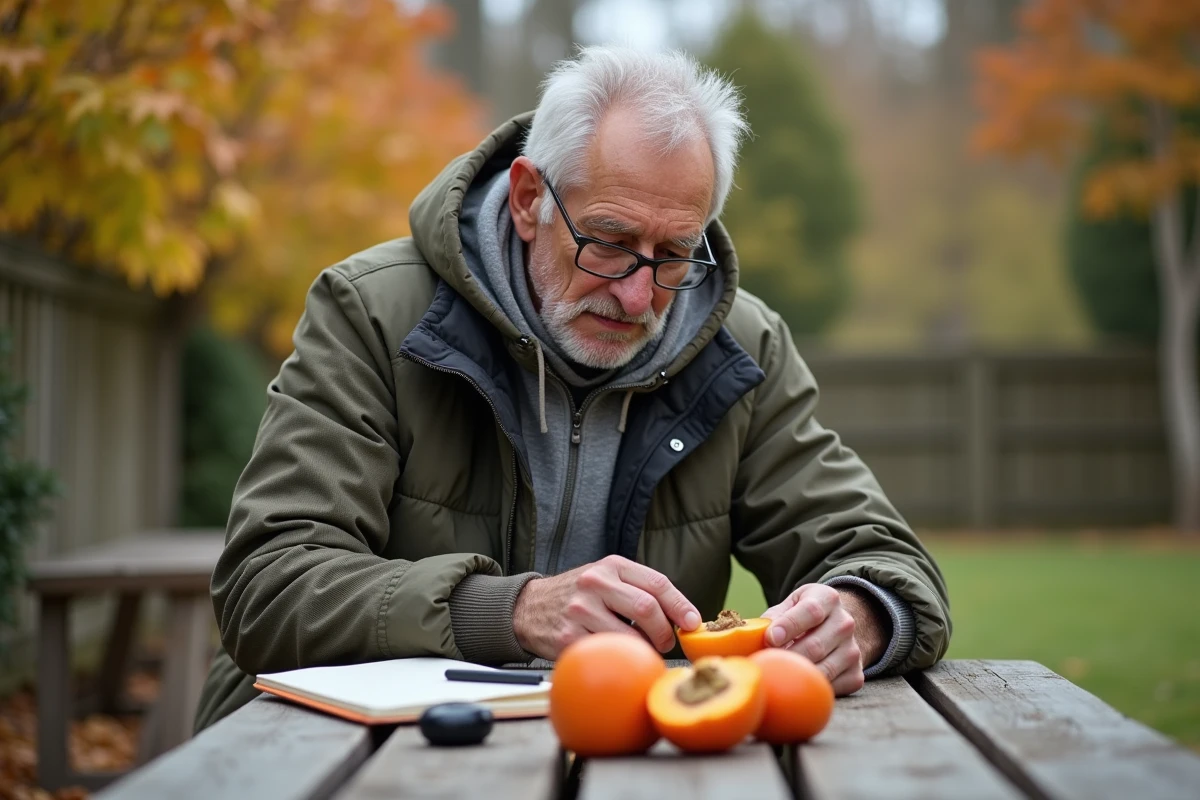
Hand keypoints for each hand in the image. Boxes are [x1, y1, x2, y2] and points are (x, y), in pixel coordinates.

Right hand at [512, 556, 701, 658]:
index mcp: (611, 567)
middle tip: (666, 643)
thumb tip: (682, 618)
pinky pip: (606, 654)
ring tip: (643, 652)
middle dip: (665, 631)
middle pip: (646, 608)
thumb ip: (638, 590)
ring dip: (644, 650)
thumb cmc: (579, 596)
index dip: (680, 605)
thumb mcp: (605, 579)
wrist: (528, 607)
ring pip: (629, 637)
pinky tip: (620, 660)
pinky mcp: (567, 637)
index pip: (656, 583)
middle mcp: (595, 583)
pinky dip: (620, 661)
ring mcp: (579, 610)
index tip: (692, 623)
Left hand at [761, 583, 887, 695]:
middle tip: (765, 664)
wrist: (835, 626)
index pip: (810, 611)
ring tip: (776, 676)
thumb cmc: (801, 616)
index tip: (770, 639)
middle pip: (815, 645)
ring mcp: (853, 650)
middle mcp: (845, 623)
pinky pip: (832, 688)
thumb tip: (747, 637)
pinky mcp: (856, 674)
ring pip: (824, 670)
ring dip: (797, 676)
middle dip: (787, 657)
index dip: (789, 625)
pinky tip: (796, 685)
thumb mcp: (788, 606)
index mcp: (827, 598)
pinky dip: (812, 689)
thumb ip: (771, 619)